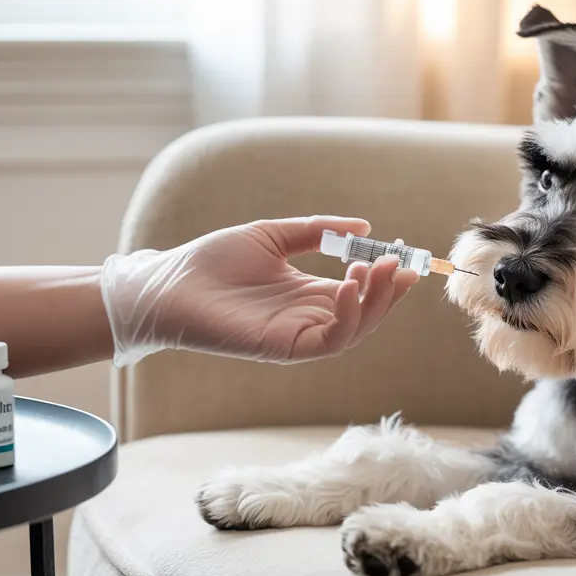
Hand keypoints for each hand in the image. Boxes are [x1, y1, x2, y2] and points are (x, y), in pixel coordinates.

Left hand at [100, 216, 418, 365]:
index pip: (362, 291)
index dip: (386, 276)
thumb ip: (317, 230)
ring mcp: (299, 336)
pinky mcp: (285, 348)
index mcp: (309, 295)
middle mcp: (309, 319)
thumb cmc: (213, 261)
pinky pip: (329, 341)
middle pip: (367, 313)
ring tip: (374, 269)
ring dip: (374, 302)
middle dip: (389, 289)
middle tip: (399, 260)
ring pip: (356, 330)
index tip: (405, 254)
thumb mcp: (274, 235)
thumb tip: (363, 227)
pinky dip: (347, 316)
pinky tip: (346, 285)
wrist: (171, 282)